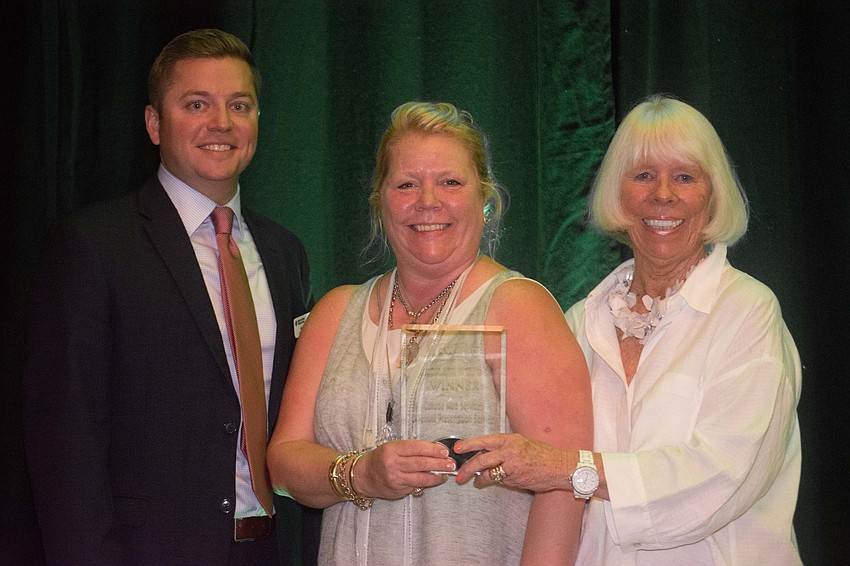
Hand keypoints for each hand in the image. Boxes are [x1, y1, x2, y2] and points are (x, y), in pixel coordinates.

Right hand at [354, 440, 455, 499]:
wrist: (363, 475)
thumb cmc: (380, 458)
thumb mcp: (393, 447)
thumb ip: (411, 449)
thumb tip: (434, 450)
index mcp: (392, 450)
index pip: (417, 448)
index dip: (433, 450)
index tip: (444, 451)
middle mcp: (393, 464)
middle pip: (421, 464)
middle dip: (439, 464)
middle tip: (451, 464)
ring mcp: (395, 479)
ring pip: (421, 478)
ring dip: (437, 476)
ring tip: (446, 474)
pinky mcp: (398, 491)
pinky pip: (416, 487)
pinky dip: (427, 483)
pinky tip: (434, 480)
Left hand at [453, 433, 568, 491]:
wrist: (559, 466)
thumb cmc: (542, 454)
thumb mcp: (522, 443)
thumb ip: (504, 447)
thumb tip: (485, 454)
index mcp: (510, 439)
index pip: (484, 440)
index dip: (469, 444)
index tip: (458, 448)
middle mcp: (510, 451)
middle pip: (482, 459)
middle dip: (468, 468)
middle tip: (459, 474)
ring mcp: (512, 466)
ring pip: (488, 472)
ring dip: (479, 479)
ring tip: (474, 482)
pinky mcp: (515, 478)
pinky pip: (500, 480)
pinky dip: (495, 482)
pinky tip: (493, 483)